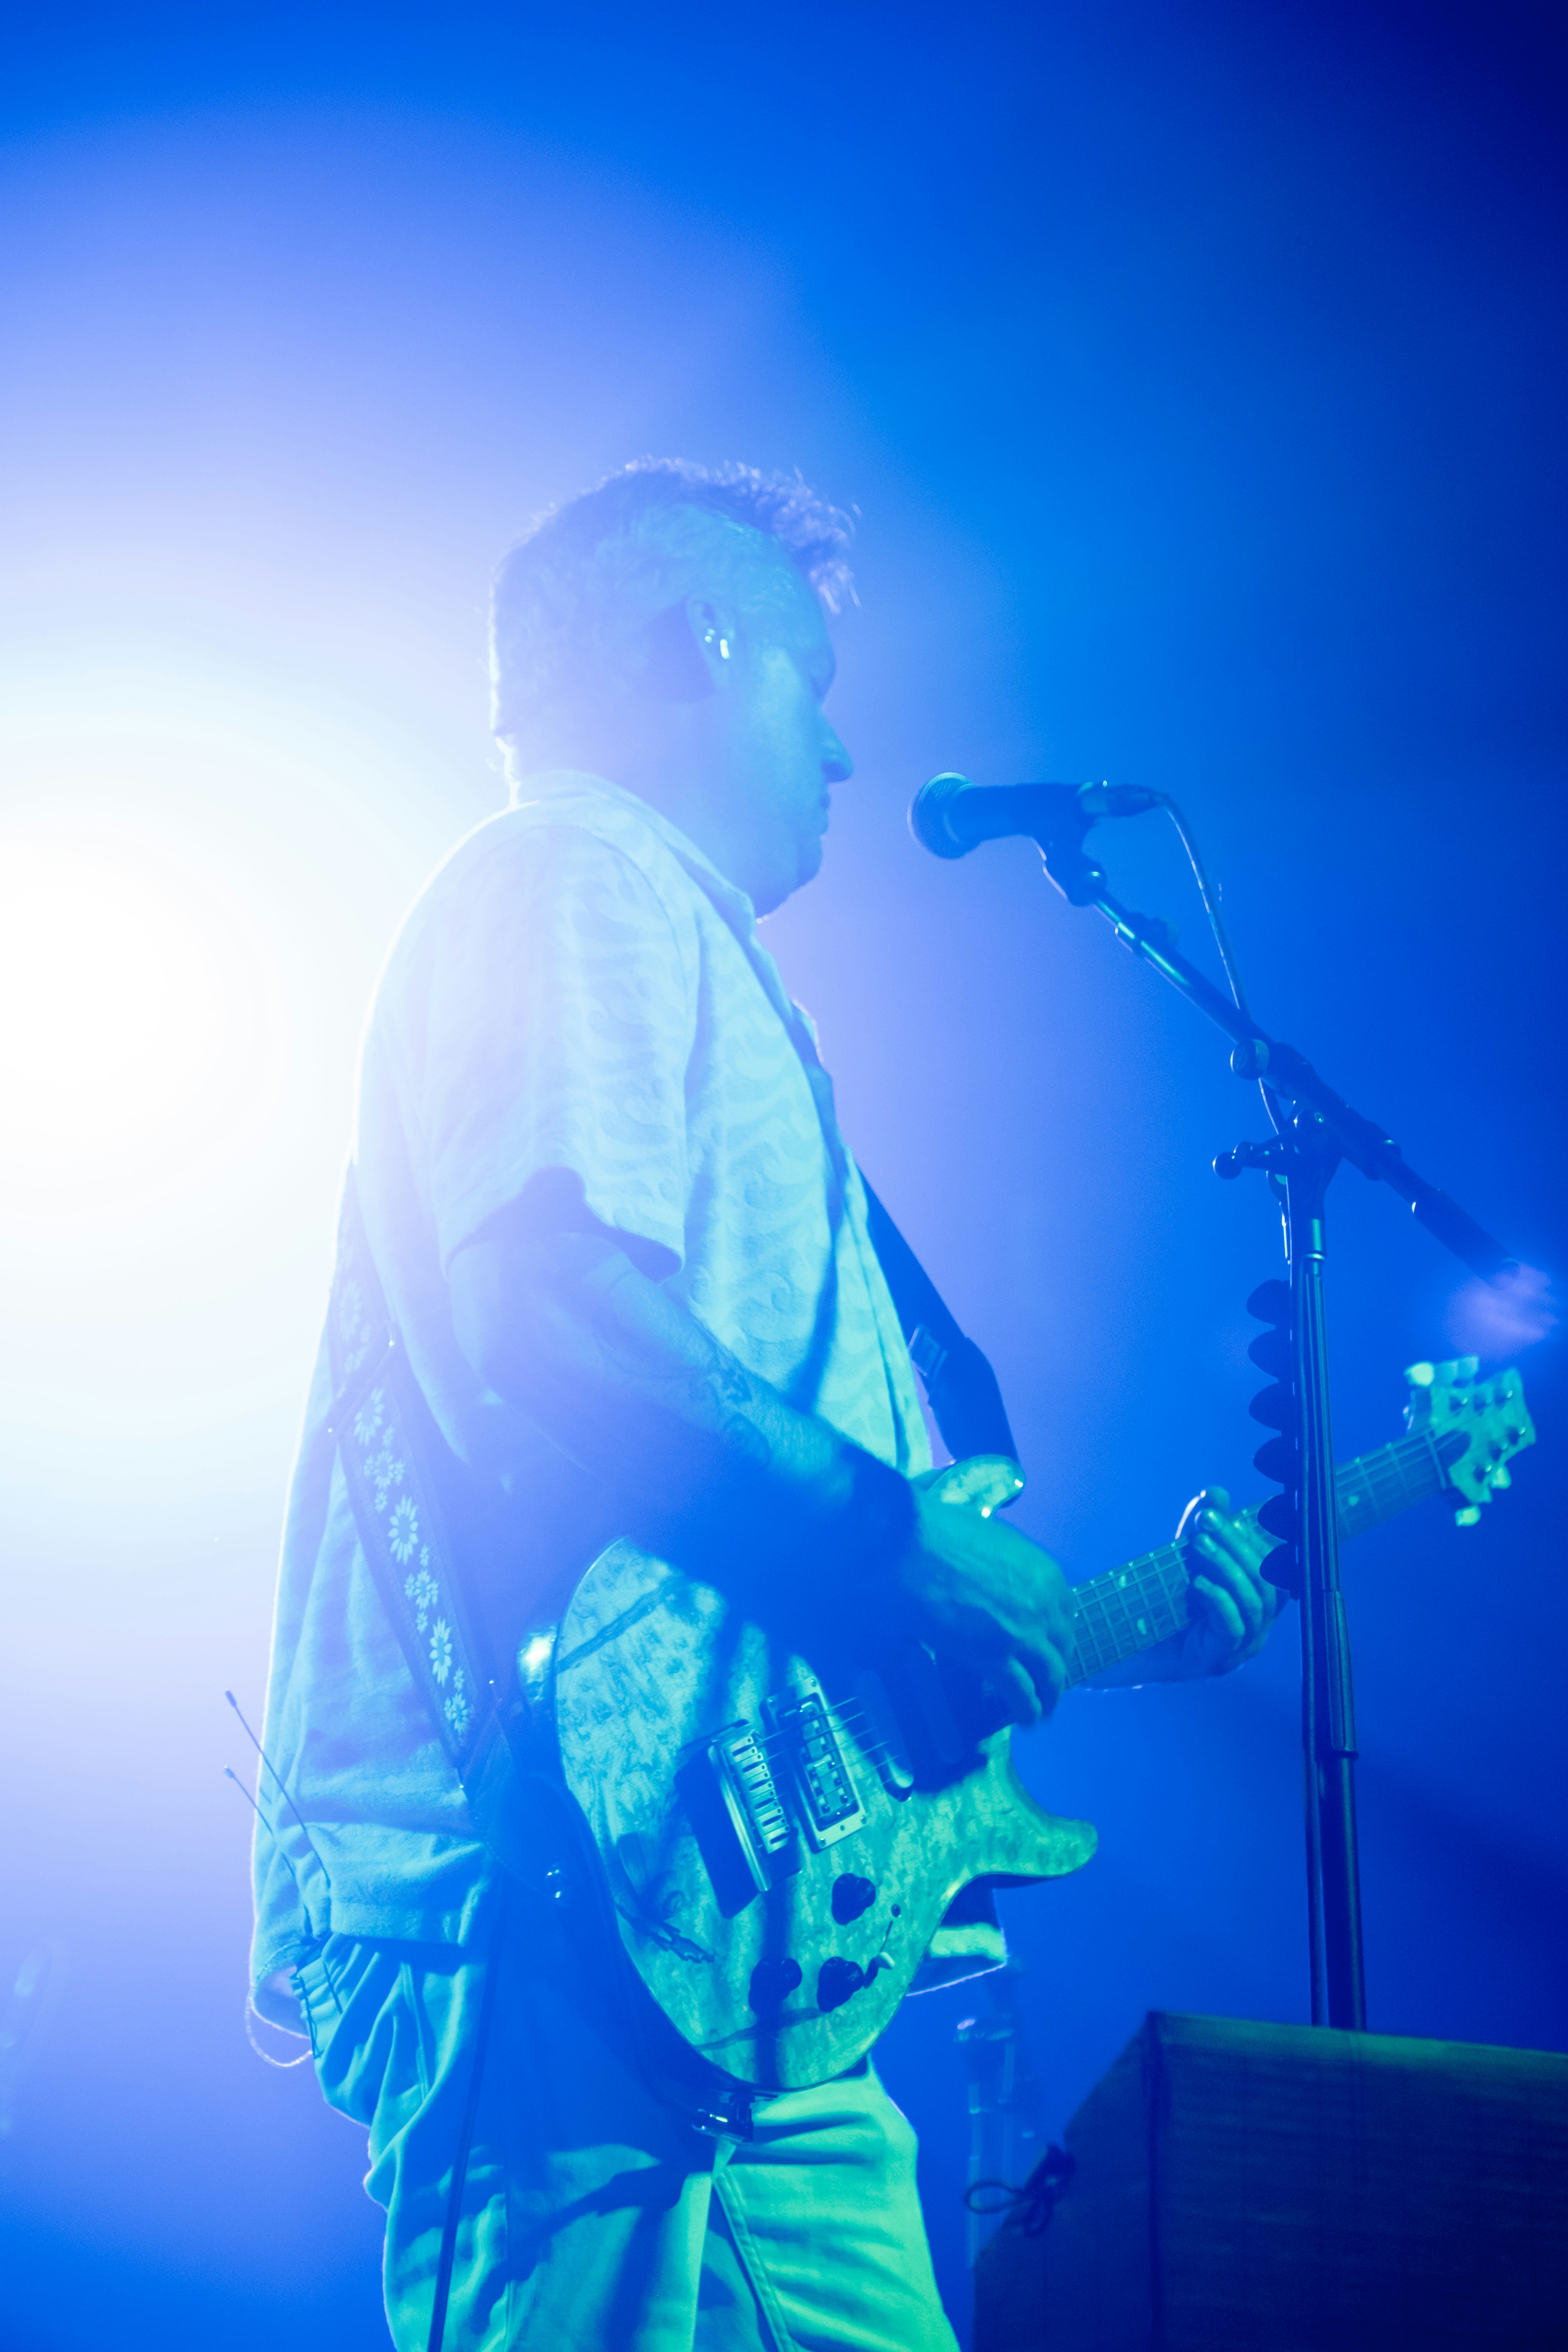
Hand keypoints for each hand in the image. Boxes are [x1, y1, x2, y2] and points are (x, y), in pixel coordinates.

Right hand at [892, 1474, 1073, 1727]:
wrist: (906, 1544)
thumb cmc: (937, 1533)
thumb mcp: (990, 1540)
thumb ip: (1007, 1567)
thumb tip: (999, 1581)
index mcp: (1045, 1573)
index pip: (1065, 1613)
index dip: (1056, 1635)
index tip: (1049, 1646)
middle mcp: (1044, 1604)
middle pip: (1062, 1646)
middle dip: (1056, 1667)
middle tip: (1048, 1682)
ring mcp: (1023, 1632)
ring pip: (1050, 1675)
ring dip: (1049, 1697)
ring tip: (1043, 1712)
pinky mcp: (995, 1656)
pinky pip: (1021, 1692)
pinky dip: (1027, 1709)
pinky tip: (1027, 1720)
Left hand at [1166, 1485, 1281, 1678]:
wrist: (1127, 1644)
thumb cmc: (1164, 1600)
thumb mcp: (1186, 1558)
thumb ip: (1202, 1527)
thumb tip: (1216, 1492)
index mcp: (1256, 1601)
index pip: (1274, 1569)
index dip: (1255, 1540)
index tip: (1227, 1515)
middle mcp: (1256, 1626)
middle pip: (1266, 1583)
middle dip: (1238, 1546)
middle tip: (1207, 1522)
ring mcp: (1241, 1647)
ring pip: (1253, 1603)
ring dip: (1227, 1567)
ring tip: (1198, 1544)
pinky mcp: (1219, 1659)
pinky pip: (1233, 1628)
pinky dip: (1219, 1601)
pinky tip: (1197, 1583)